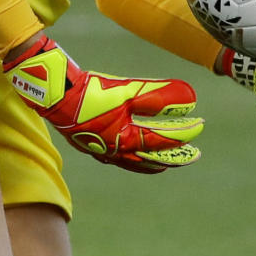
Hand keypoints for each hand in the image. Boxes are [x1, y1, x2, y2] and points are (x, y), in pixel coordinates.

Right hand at [3, 33, 202, 172]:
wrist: (54, 96)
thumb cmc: (90, 94)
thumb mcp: (128, 92)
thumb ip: (159, 95)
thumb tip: (192, 98)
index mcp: (125, 140)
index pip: (162, 139)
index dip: (183, 132)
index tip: (200, 125)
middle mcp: (114, 151)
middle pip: (151, 159)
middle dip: (173, 157)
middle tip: (193, 156)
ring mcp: (101, 150)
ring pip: (134, 162)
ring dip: (153, 161)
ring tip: (166, 163)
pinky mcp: (91, 144)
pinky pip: (118, 157)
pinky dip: (133, 157)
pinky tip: (134, 152)